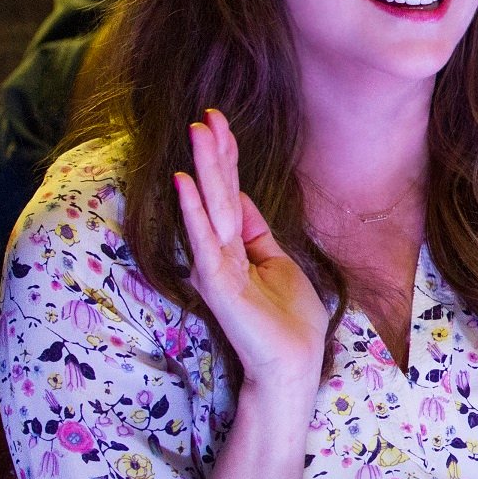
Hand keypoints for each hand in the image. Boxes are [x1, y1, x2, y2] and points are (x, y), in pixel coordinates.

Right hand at [172, 109, 328, 397]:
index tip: (219, 121)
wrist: (292, 364)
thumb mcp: (278, 263)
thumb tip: (240, 198)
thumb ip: (256, 232)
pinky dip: (194, 211)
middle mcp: (221, 251)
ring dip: (204, 169)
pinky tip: (185, 184)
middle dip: (214, 153)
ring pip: (209, 208)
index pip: (229, 192)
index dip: (226, 158)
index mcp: (237, 245)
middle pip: (218, 192)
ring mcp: (216, 266)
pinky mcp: (217, 284)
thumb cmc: (288, 319)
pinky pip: (204, 240)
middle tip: (208, 114)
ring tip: (197, 133)